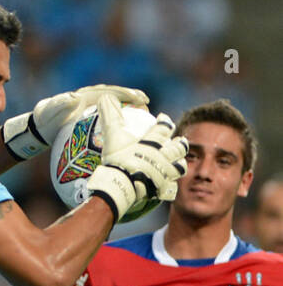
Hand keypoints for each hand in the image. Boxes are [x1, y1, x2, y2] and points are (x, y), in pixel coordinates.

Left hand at [3, 83, 148, 160]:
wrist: (39, 127)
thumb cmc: (44, 119)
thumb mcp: (49, 111)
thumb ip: (60, 104)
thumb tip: (75, 98)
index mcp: (84, 95)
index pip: (108, 92)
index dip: (125, 93)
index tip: (140, 97)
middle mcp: (90, 98)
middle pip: (115, 94)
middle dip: (132, 96)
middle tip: (146, 102)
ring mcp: (91, 106)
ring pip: (114, 103)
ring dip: (129, 105)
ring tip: (144, 112)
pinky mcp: (91, 116)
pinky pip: (109, 114)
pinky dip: (121, 116)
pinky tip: (131, 125)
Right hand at [84, 95, 188, 220]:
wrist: (121, 185)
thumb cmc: (118, 160)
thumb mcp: (112, 136)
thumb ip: (110, 116)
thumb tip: (105, 96)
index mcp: (152, 143)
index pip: (164, 128)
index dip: (165, 122)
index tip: (164, 118)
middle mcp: (162, 157)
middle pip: (178, 148)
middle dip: (180, 143)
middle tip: (180, 140)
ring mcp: (164, 173)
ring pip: (180, 167)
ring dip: (180, 163)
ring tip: (179, 161)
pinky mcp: (162, 189)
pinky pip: (171, 187)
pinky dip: (170, 184)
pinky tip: (167, 183)